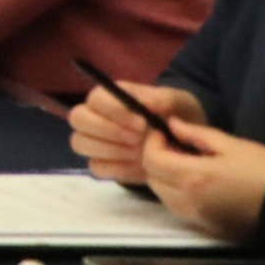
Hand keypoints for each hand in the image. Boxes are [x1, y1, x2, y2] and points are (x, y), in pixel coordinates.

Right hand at [70, 77, 210, 184]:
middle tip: (137, 139)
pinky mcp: (102, 163)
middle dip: (107, 130)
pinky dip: (117, 168)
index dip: (113, 110)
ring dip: (111, 149)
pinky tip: (137, 165)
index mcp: (113, 96)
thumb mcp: (180, 103)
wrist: (187, 145)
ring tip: (139, 152)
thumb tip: (144, 103)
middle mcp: (97, 116)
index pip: (96, 98)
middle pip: (78, 118)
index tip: (141, 123)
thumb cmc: (180, 117)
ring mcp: (96, 140)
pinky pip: (96, 166)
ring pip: (81, 142)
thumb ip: (164, 99)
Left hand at [137, 116, 264, 237]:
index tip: (162, 133)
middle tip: (174, 147)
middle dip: (156, 161)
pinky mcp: (207, 228)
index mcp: (193, 177)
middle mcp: (188, 201)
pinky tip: (196, 183)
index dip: (152, 143)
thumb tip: (172, 125)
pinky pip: (179, 210)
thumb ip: (197, 134)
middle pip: (152, 180)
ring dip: (165, 179)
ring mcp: (196, 218)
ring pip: (162, 197)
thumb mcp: (232, 145)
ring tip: (186, 164)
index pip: (151, 160)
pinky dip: (177, 195)